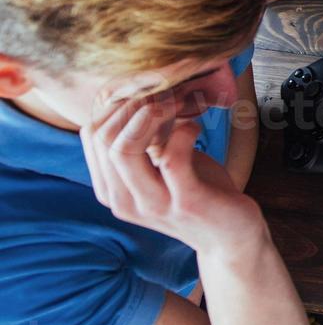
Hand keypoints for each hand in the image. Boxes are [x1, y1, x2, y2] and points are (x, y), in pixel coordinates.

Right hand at [81, 92, 264, 255]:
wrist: (229, 236)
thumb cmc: (197, 192)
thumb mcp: (161, 165)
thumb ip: (144, 141)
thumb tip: (140, 95)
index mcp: (111, 190)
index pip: (91, 135)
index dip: (117, 104)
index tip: (146, 89)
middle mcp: (124, 201)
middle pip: (102, 139)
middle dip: (133, 104)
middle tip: (164, 92)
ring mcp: (152, 205)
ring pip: (125, 149)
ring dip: (152, 115)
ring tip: (177, 105)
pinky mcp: (185, 202)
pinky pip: (172, 156)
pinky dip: (184, 131)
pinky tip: (196, 127)